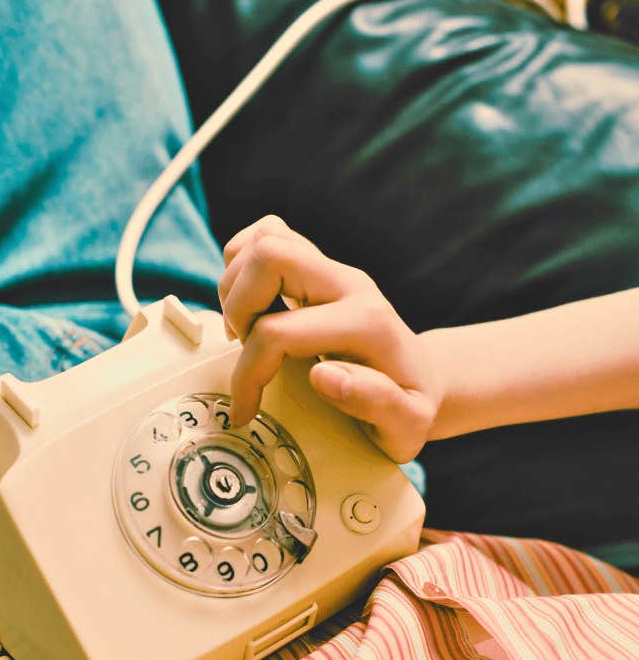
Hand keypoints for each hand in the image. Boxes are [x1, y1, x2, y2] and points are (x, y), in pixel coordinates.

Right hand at [219, 215, 442, 462]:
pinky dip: (243, 266)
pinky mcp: (318, 264)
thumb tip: (323, 376)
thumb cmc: (409, 406)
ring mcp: (333, 268)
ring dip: (236, 287)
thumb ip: (375, 402)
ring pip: (264, 239)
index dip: (248, 373)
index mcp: (366, 323)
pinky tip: (250, 307)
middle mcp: (348, 283)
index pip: (278, 331)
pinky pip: (268, 234)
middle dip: (237, 308)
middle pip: (270, 255)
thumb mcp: (407, 425)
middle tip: (244, 348)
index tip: (246, 408)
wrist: (423, 377)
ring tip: (245, 332)